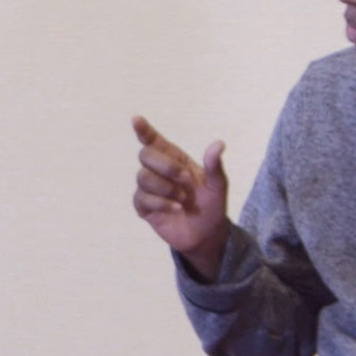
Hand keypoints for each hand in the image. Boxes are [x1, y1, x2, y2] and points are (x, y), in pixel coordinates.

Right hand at [132, 116, 230, 274]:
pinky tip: (175, 209)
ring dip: (166, 188)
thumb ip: (215, 166)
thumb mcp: (218, 186)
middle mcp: (159, 171)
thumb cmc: (211, 206)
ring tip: (182, 200)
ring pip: (142, 177)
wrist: (206, 235)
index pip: (154, 141)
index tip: (136, 120)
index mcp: (175, 159)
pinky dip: (161, 203)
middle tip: (185, 180)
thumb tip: (219, 144)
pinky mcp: (144, 206)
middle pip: (145, 155)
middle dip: (165, 166)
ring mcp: (149, 188)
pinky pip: (142, 198)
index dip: (144, 130)